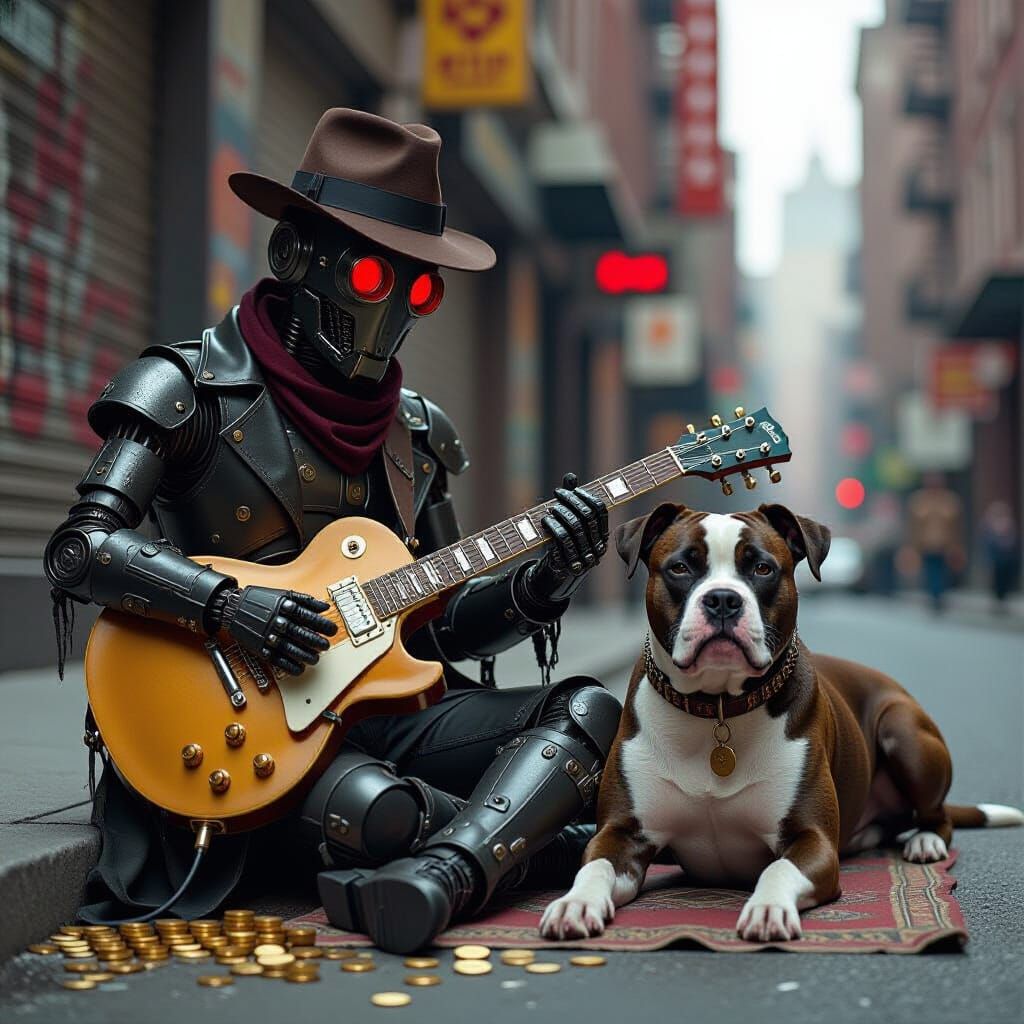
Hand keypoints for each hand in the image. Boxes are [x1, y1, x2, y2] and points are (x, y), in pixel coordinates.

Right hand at [220, 586, 337, 674]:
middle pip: (300, 633)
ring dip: (305, 655)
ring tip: (315, 658)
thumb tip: (324, 607)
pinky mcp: (260, 648)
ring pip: (290, 648)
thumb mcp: (283, 594)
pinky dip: (289, 665)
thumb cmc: (260, 600)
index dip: (322, 624)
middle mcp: (276, 621)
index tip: (332, 630)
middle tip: (325, 646)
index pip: (307, 616)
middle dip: (315, 641)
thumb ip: (305, 600)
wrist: (233, 609)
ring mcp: (267, 635)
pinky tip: (299, 668)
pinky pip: (276, 659)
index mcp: (284, 607)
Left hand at [525, 473, 609, 605]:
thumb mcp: (569, 521)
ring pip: (575, 528)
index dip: (587, 497)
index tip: (573, 489)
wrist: (556, 573)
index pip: (601, 510)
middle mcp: (599, 547)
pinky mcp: (570, 563)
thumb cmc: (564, 543)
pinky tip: (545, 520)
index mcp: (603, 535)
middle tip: (557, 493)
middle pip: (587, 517)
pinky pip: (562, 540)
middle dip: (572, 501)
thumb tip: (570, 476)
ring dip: (561, 513)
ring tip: (551, 507)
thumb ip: (572, 500)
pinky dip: (553, 527)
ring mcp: (586, 557)